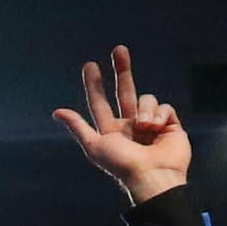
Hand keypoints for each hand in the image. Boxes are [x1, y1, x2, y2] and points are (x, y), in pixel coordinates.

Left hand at [53, 45, 190, 204]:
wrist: (153, 176)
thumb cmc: (122, 164)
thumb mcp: (95, 145)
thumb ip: (77, 127)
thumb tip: (56, 111)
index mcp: (111, 131)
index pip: (100, 103)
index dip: (94, 85)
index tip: (90, 65)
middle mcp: (130, 126)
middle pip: (125, 91)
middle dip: (122, 70)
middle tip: (119, 49)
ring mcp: (150, 124)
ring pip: (146, 99)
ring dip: (145, 110)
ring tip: (144, 128)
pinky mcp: (170, 125)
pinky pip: (164, 107)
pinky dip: (160, 115)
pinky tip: (158, 129)